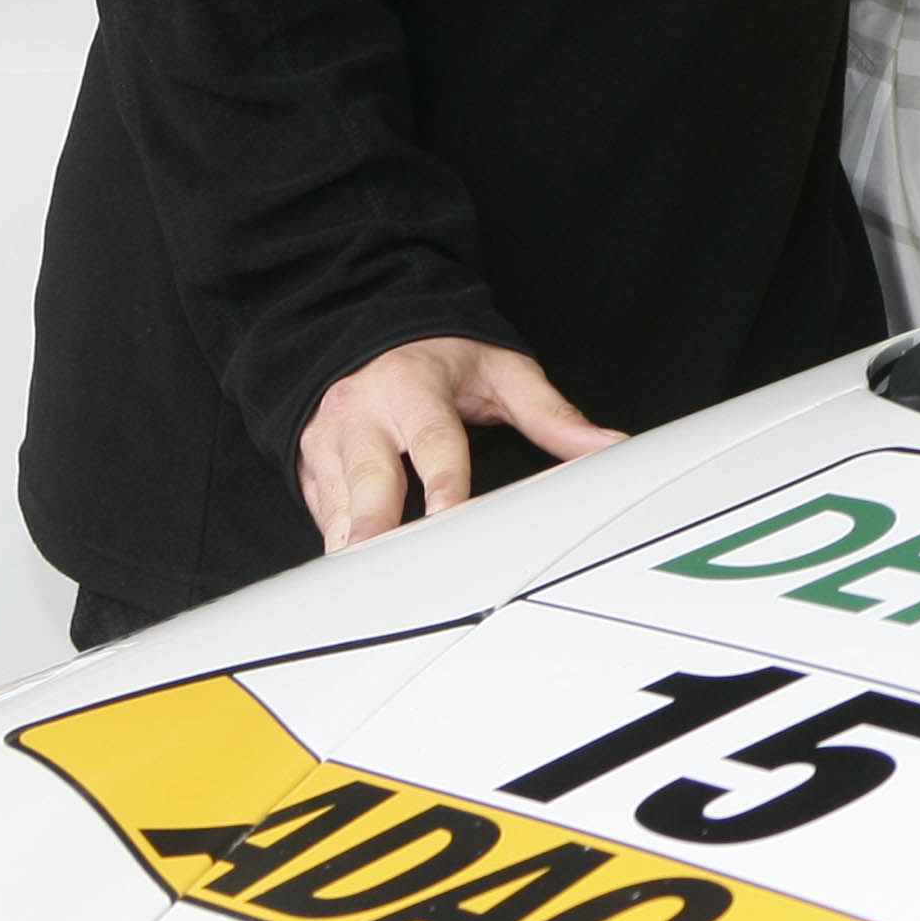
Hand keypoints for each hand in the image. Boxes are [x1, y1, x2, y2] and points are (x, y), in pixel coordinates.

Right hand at [296, 336, 623, 551]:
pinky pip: (321, 511)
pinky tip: (350, 573)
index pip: (432, 439)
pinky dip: (335, 540)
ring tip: (362, 588)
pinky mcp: (311, 466)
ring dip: (350, 543)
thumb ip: (551, 415)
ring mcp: (329, 440)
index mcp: (413, 386)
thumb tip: (608, 446)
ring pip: (338, 501)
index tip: (449, 515)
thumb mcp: (501, 373)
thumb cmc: (441, 359)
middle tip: (384, 567)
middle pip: (371, 479)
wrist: (369, 333)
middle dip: (375, 524)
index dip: (441, 480)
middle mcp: (363, 412)